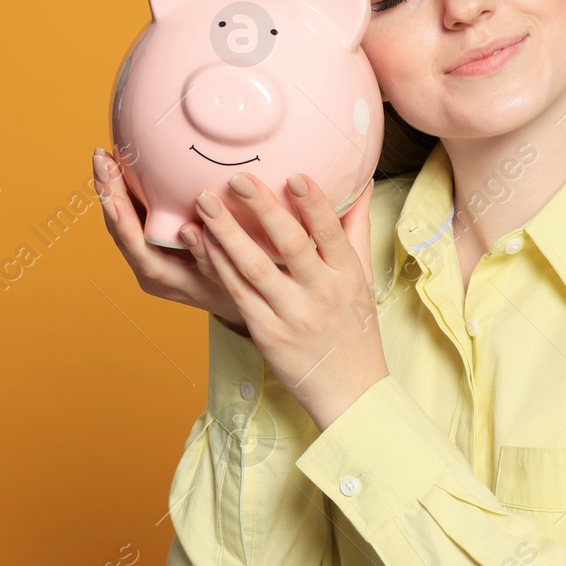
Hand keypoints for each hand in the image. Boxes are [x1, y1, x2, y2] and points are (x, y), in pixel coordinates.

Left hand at [92, 146, 267, 330]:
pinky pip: (130, 219)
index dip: (122, 218)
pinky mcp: (150, 246)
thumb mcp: (229, 276)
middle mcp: (148, 270)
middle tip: (100, 158)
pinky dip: (123, 193)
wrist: (237, 299)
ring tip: (103, 157)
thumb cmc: (236, 288)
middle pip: (119, 230)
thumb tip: (193, 227)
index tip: (111, 189)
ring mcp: (147, 258)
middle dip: (108, 193)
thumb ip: (209, 254)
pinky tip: (120, 167)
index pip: (134, 246)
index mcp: (163, 278)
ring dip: (110, 189)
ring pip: (120, 223)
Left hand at [195, 171, 387, 430]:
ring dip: (227, 233)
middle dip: (263, 209)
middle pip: (290, 246)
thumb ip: (357, 229)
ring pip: (256, 268)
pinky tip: (202, 241)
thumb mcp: (363, 278)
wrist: (351, 390)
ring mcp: (292, 315)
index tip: (295, 175)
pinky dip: (219, 265)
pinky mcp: (267, 333)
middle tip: (237, 177)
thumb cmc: (356, 328)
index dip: (314, 204)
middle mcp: (321, 294)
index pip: (331, 233)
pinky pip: (238, 294)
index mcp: (348, 276)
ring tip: (204, 203)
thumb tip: (362, 182)